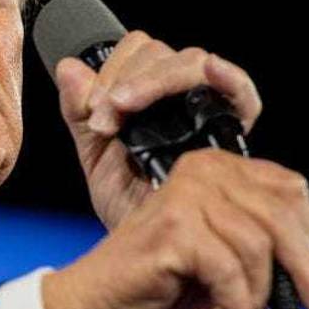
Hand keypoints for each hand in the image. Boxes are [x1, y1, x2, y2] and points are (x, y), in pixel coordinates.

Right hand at [41, 150, 308, 308]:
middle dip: (304, 267)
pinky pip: (230, 271)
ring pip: (259, 246)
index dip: (306, 233)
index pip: (288, 190)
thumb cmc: (161, 281)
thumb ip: (266, 233)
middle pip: (281, 216)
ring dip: (260, 293)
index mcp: (213, 167)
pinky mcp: (175, 229)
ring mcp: (185, 197)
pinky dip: (238, 305)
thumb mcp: (226, 253)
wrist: (101, 302)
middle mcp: (200, 171)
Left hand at [53, 31, 262, 230]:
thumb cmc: (131, 210)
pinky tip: (210, 72)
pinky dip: (226, 76)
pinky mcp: (236, 131)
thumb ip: (81, 113)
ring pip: (192, 62)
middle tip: (105, 119)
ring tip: (123, 115)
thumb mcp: (96, 157)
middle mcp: (184, 98)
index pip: (140, 52)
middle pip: (164, 52)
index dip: (112, 70)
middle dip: (127, 79)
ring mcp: (212, 111)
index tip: (95, 110)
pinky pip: (241, 92)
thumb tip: (67, 66)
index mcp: (152, 98)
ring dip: (153, 81)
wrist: (155, 256)